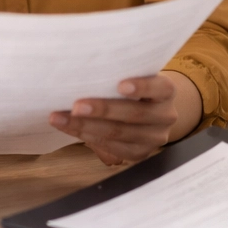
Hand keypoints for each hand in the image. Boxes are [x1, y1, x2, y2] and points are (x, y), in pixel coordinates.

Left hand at [50, 71, 200, 165]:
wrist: (151, 110)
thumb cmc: (134, 88)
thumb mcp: (135, 77)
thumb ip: (119, 75)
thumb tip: (85, 73)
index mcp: (166, 92)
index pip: (159, 88)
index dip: (142, 86)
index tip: (120, 84)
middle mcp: (165, 116)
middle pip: (134, 114)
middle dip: (102, 110)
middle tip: (76, 106)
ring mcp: (153, 138)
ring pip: (118, 134)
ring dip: (85, 127)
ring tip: (61, 119)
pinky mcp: (139, 154)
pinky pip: (112, 148)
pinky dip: (88, 137)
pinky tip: (70, 129)